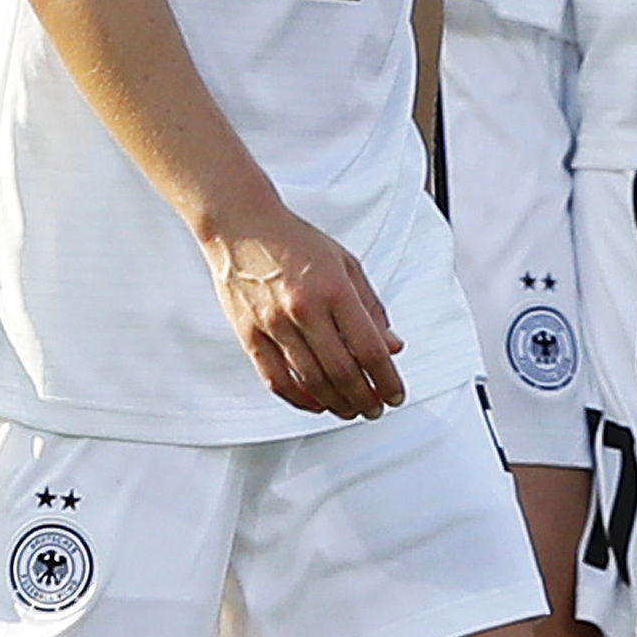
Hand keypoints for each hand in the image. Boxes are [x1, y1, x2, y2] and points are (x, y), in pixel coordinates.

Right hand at [205, 203, 404, 418]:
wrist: (241, 226)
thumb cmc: (294, 242)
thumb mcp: (346, 265)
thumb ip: (372, 308)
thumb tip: (392, 346)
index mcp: (334, 289)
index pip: (370, 349)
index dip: (387, 380)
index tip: (395, 393)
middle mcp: (304, 309)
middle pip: (343, 372)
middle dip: (365, 399)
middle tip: (376, 408)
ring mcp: (274, 324)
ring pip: (312, 382)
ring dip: (337, 404)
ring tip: (351, 410)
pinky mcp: (250, 335)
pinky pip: (277, 379)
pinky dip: (299, 399)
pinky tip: (315, 403)